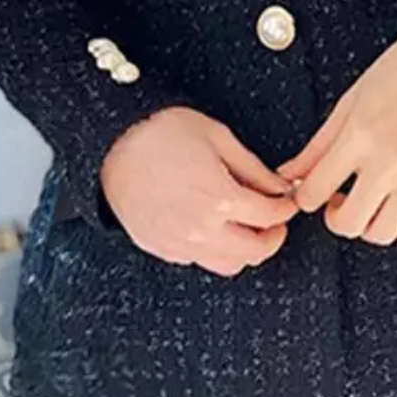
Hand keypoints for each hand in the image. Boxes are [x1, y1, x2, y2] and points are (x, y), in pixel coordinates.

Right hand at [101, 106, 298, 275]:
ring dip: (245, 251)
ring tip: (245, 229)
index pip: (270, 217)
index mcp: (219, 198)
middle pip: (255, 252)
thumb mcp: (218, 138)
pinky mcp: (159, 247)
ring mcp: (178, 243)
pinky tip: (212, 229)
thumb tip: (279, 187)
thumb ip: (254, 169)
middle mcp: (200, 229)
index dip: (285, 210)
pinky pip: (197, 260)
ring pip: (228, 265)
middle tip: (274, 223)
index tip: (287, 203)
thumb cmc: (159, 132)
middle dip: (273, 237)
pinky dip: (214, 250)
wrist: (109, 141)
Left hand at [277, 15, 396, 244]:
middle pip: (347, 223)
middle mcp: (387, 161)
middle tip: (340, 204)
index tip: (312, 193)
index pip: (313, 193)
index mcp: (357, 137)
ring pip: (383, 232)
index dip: (306, 198)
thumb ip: (317, 145)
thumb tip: (291, 173)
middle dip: (336, 219)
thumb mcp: (348, 103)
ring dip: (369, 227)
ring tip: (370, 208)